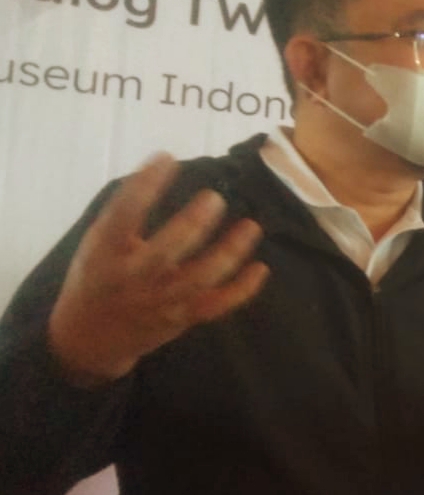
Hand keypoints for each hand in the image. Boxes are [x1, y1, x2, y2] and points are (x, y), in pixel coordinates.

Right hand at [48, 153, 268, 385]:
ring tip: (251, 225)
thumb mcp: (97, 244)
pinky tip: (261, 267)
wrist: (91, 337)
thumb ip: (124, 215)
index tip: (167, 157)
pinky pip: (216, 305)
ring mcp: (161, 300)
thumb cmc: (98, 276)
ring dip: (229, 252)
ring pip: (199, 279)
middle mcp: (134, 277)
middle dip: (192, 224)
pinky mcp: (183, 317)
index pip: (123, 214)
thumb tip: (164, 167)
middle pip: (165, 252)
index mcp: (106, 252)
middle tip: (215, 197)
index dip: (144, 185)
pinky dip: (242, 289)